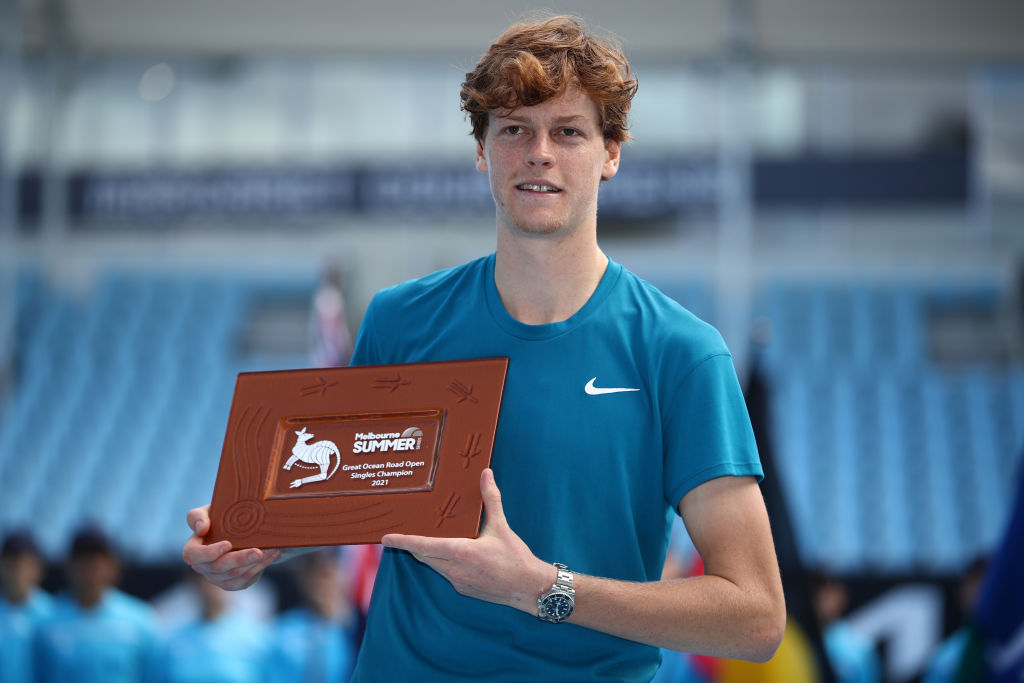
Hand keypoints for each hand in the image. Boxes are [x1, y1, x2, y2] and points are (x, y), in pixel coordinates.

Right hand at [182, 504, 280, 590]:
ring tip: (272, 550)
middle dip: (240, 559)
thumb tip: (201, 529)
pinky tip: (272, 555)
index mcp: (193, 551)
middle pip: (219, 568)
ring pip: (235, 575)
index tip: (227, 543)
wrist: (236, 529)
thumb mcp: (207, 512)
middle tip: (258, 551)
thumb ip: (197, 517)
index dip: (209, 553)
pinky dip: (261, 567)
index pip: (193, 556)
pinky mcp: (233, 583)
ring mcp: (217, 578)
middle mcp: (203, 568)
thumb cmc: (218, 518)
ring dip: (255, 563)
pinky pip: (245, 580)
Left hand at [381, 468, 553, 612]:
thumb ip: (490, 499)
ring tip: (423, 538)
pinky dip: (441, 562)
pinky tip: (449, 553)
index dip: (402, 542)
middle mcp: (455, 569)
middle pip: (423, 556)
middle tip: (400, 533)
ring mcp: (458, 581)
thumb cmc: (516, 558)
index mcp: (461, 552)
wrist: (529, 589)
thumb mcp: (501, 526)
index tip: (385, 539)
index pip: (423, 546)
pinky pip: (445, 573)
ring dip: (427, 553)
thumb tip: (486, 474)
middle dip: (412, 545)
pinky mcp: (463, 588)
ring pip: (433, 565)